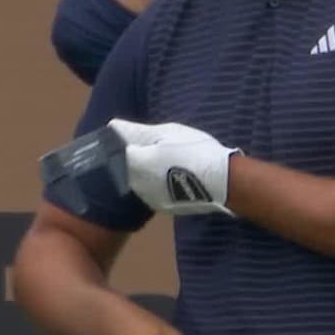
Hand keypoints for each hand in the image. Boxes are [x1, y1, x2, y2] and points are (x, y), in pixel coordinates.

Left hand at [109, 118, 239, 216]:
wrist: (221, 183)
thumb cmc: (194, 151)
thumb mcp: (168, 133)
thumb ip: (138, 131)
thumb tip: (113, 125)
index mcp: (134, 162)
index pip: (118, 150)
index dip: (129, 142)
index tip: (142, 138)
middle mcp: (135, 184)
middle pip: (129, 167)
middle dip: (139, 158)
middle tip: (161, 147)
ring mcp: (149, 199)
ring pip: (141, 181)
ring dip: (149, 172)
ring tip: (170, 162)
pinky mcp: (163, 209)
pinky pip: (154, 192)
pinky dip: (159, 184)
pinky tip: (175, 177)